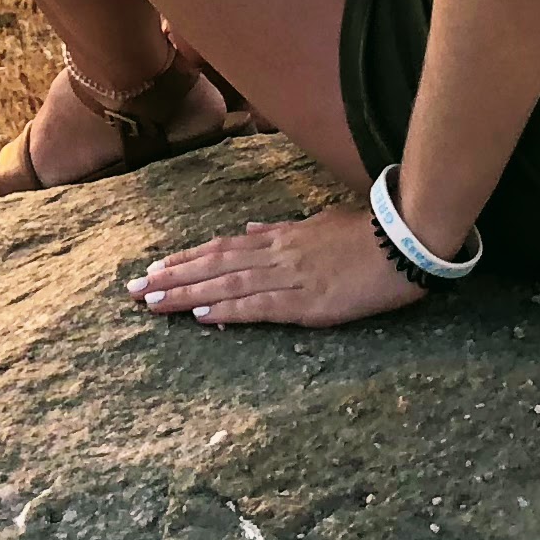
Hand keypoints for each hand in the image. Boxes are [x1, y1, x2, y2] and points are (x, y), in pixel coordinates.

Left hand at [127, 205, 423, 328]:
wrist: (405, 241)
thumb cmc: (367, 233)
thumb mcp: (319, 222)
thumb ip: (283, 230)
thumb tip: (252, 230)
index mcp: (280, 238)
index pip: (221, 249)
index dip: (186, 260)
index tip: (154, 269)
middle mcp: (277, 255)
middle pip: (214, 266)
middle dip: (172, 279)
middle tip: (133, 290)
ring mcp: (291, 278)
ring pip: (228, 286)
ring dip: (188, 295)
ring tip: (153, 302)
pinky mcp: (310, 302)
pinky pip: (262, 307)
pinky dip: (230, 311)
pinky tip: (204, 316)